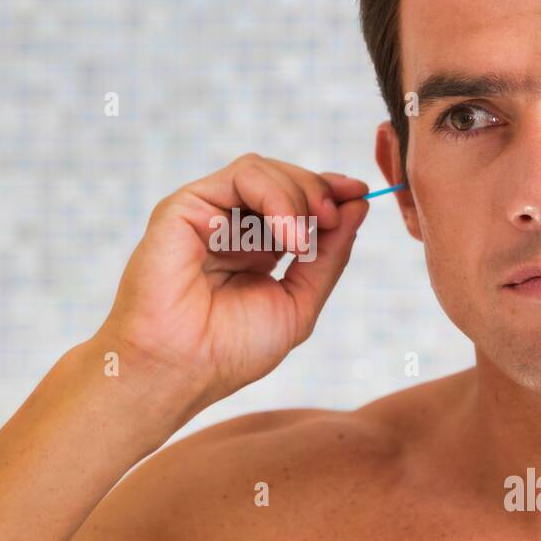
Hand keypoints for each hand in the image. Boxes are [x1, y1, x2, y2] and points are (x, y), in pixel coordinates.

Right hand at [94, 153, 369, 412]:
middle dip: (319, 191)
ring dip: (299, 196)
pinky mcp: (185, 205)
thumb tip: (358, 203)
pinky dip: (276, 197)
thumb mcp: (298, 302)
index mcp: (255, 247)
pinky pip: (241, 176)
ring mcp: (206, 212)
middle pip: (284, 178)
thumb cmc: (229, 351)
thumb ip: (329, 255)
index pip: (297, 199)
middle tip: (336, 218)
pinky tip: (287, 236)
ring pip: (263, 170)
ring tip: (304, 241)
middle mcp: (230, 224)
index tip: (360, 193)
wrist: (179, 370)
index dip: (329, 191)